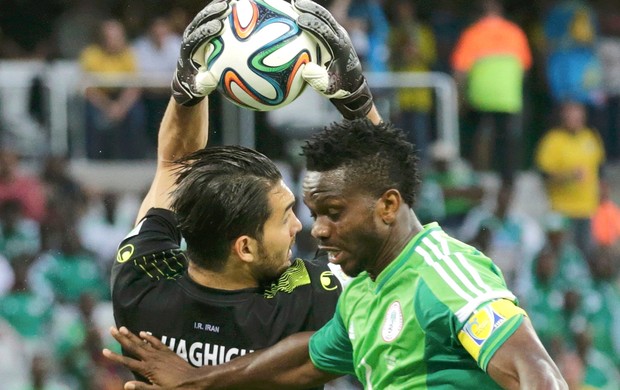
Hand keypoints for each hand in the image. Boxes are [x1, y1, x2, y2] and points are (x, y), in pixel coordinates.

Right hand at [102, 327, 192, 388]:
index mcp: (147, 369)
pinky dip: (149, 337)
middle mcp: (152, 359)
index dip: (115, 357)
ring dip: (132, 335)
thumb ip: (142, 387)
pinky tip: (143, 332)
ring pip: (143, 342)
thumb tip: (126, 385)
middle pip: (133, 347)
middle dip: (121, 338)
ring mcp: (160, 354)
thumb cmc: (176, 389)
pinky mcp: (168, 352)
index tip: (104, 350)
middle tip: (111, 329)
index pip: (127, 362)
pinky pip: (156, 342)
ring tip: (122, 327)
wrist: (194, 380)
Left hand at [172, 0, 229, 105]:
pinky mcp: (204, 29)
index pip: (196, 38)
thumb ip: (203, 85)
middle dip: (212, 13)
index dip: (206, 31)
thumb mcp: (198, 88)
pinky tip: (239, 5)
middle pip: (200, 21)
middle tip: (227, 8)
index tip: (218, 27)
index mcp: (188, 50)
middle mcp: (191, 37)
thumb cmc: (195, 86)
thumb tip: (209, 84)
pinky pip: (215, 17)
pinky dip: (225, 11)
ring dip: (218, 7)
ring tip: (234, 0)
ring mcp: (197, 31)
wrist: (188, 76)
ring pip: (206, 15)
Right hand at [292, 0, 372, 119]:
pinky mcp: (337, 34)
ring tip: (295, 3)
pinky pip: (324, 22)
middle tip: (295, 4)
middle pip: (326, 18)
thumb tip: (306, 70)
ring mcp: (340, 34)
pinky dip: (313, 15)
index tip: (298, 20)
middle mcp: (342, 37)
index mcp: (340, 48)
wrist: (353, 83)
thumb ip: (318, 80)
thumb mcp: (329, 88)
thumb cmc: (339, 87)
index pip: (326, 31)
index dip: (312, 24)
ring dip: (312, 8)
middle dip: (311, 9)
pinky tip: (299, 13)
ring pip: (326, 16)